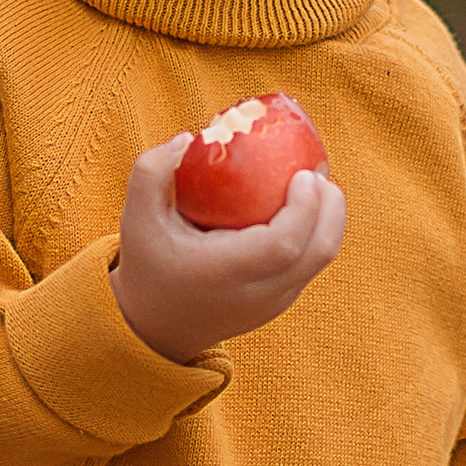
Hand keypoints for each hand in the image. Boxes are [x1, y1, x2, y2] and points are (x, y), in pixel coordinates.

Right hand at [110, 135, 345, 363]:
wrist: (157, 327)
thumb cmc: (149, 264)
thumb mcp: (136, 218)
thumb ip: (152, 172)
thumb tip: (189, 138)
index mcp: (223, 273)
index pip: (283, 244)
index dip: (304, 208)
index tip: (302, 174)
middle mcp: (255, 294)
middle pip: (317, 251)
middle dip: (329, 206)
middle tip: (317, 171)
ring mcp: (273, 303)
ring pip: (322, 259)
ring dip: (329, 217)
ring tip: (316, 184)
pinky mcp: (281, 302)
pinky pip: (312, 263)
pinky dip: (319, 231)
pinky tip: (305, 205)